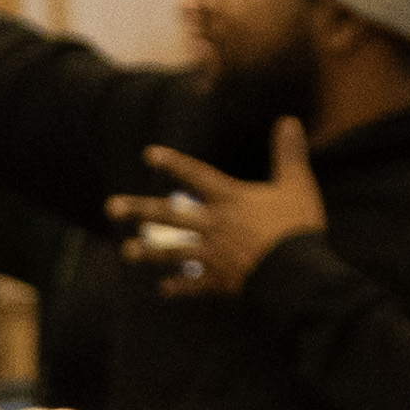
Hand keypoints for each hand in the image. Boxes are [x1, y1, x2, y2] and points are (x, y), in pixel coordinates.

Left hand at [122, 118, 325, 297]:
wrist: (298, 272)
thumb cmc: (297, 226)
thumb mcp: (296, 184)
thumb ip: (289, 153)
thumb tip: (288, 120)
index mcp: (230, 199)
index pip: (196, 175)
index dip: (173, 163)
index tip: (148, 155)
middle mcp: (214, 225)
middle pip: (170, 216)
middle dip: (139, 210)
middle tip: (110, 207)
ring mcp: (213, 255)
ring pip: (174, 252)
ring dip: (149, 253)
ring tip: (126, 253)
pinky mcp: (221, 281)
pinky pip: (195, 285)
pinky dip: (179, 287)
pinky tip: (163, 290)